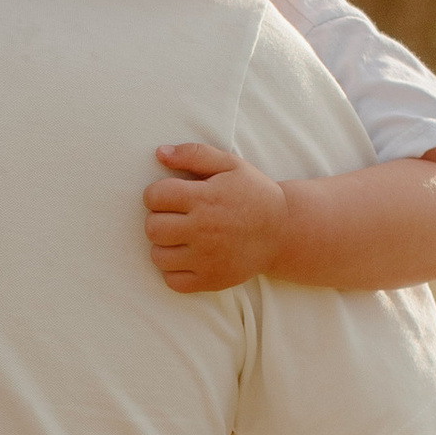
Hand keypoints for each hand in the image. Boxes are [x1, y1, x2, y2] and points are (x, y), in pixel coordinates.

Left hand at [145, 144, 288, 293]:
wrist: (283, 231)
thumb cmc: (253, 194)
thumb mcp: (230, 164)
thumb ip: (194, 153)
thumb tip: (160, 153)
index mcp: (205, 198)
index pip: (154, 196)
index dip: (157, 194)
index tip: (170, 196)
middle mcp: (204, 229)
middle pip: (152, 227)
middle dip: (159, 219)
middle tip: (176, 217)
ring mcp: (207, 258)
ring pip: (158, 256)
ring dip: (164, 246)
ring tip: (181, 238)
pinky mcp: (211, 280)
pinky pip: (172, 281)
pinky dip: (174, 271)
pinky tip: (187, 258)